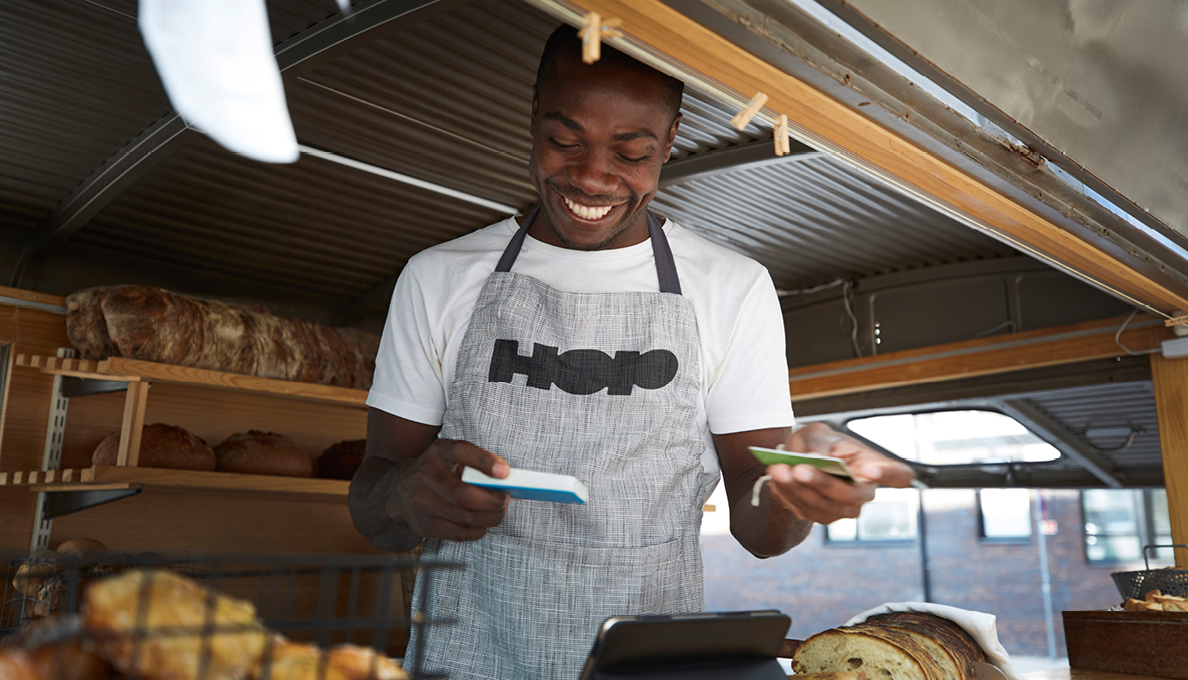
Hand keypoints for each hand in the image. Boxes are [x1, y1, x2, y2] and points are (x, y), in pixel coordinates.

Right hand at [386, 439, 510, 541]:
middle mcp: (426, 476)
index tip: (505, 472)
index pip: (460, 451)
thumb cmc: (436, 470)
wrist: (400, 489)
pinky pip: (458, 533)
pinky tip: (482, 524)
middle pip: (465, 495)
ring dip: (490, 518)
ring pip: (464, 517)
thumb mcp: (451, 455)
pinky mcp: (423, 525)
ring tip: (498, 513)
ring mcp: (421, 502)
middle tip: (505, 501)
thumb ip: (476, 462)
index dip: (484, 461)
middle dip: (493, 502)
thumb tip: (506, 479)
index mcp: (438, 452)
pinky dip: (477, 530)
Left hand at [764, 422, 914, 524]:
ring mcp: (845, 508)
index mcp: (874, 465)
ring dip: (799, 490)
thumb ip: (818, 442)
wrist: (797, 460)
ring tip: (778, 470)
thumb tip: (815, 457)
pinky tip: (776, 478)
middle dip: (823, 483)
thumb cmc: (816, 443)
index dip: (888, 475)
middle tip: (799, 469)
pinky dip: (789, 495)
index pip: (899, 475)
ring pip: (826, 508)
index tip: (869, 469)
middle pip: (852, 496)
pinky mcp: (823, 516)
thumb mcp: (816, 433)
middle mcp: (864, 492)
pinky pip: (806, 511)